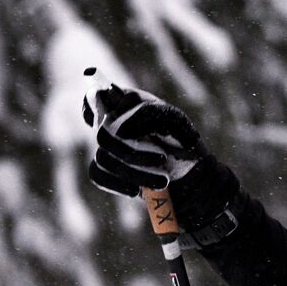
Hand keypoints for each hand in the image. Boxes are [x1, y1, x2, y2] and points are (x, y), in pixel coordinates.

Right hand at [82, 69, 207, 197]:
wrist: (190, 174)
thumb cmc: (182, 140)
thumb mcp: (173, 121)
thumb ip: (147, 114)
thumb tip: (117, 130)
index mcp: (127, 103)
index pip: (96, 96)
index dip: (97, 106)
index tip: (116, 118)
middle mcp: (112, 122)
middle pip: (102, 135)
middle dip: (133, 152)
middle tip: (162, 157)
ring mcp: (107, 145)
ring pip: (102, 158)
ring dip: (134, 172)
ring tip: (162, 179)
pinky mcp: (105, 167)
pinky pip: (97, 174)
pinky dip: (119, 183)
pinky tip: (137, 189)